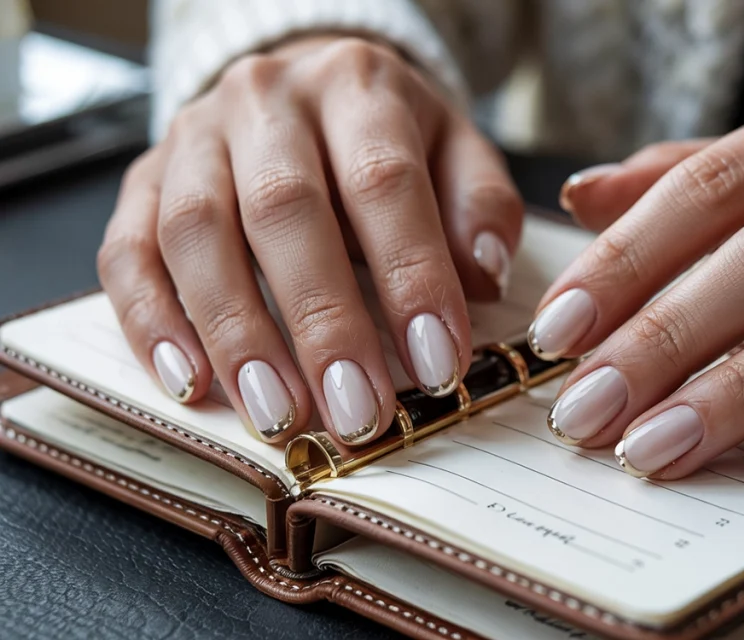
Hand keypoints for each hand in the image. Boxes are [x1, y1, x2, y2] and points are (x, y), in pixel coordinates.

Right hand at [98, 36, 521, 446]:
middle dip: (322, 322)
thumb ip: (480, 207)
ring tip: (278, 414)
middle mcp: (266, 100)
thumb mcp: (455, 151)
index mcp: (356, 85)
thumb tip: (483, 276)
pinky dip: (152, 322)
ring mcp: (193, 138)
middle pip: (283, 208)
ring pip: (196, 232)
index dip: (410, 276)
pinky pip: (127, 251)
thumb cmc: (386, 136)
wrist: (306, 87)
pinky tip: (191, 383)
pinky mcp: (143, 180)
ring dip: (236, 335)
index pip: (383, 180)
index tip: (435, 362)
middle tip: (356, 410)